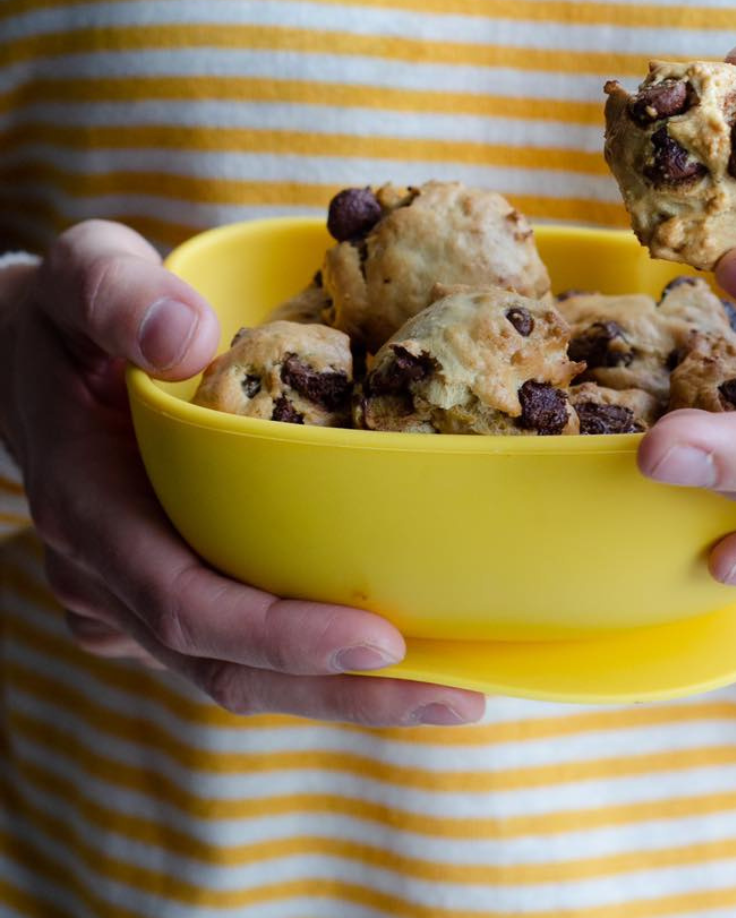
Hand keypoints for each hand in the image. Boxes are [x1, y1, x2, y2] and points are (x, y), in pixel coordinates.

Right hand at [0, 220, 483, 724]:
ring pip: (236, 673)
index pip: (185, 603)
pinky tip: (401, 654)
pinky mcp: (166, 589)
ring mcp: (134, 594)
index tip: (381, 641)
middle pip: (225, 666)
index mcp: (92, 508)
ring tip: (452, 692)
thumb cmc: (65, 318)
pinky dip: (315, 664)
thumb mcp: (82, 275)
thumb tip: (188, 339)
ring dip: (343, 695)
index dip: (281, 634)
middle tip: (457, 697)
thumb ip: (119, 296)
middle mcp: (109, 573)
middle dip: (342, 693)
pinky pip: (239, 648)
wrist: (25, 361)